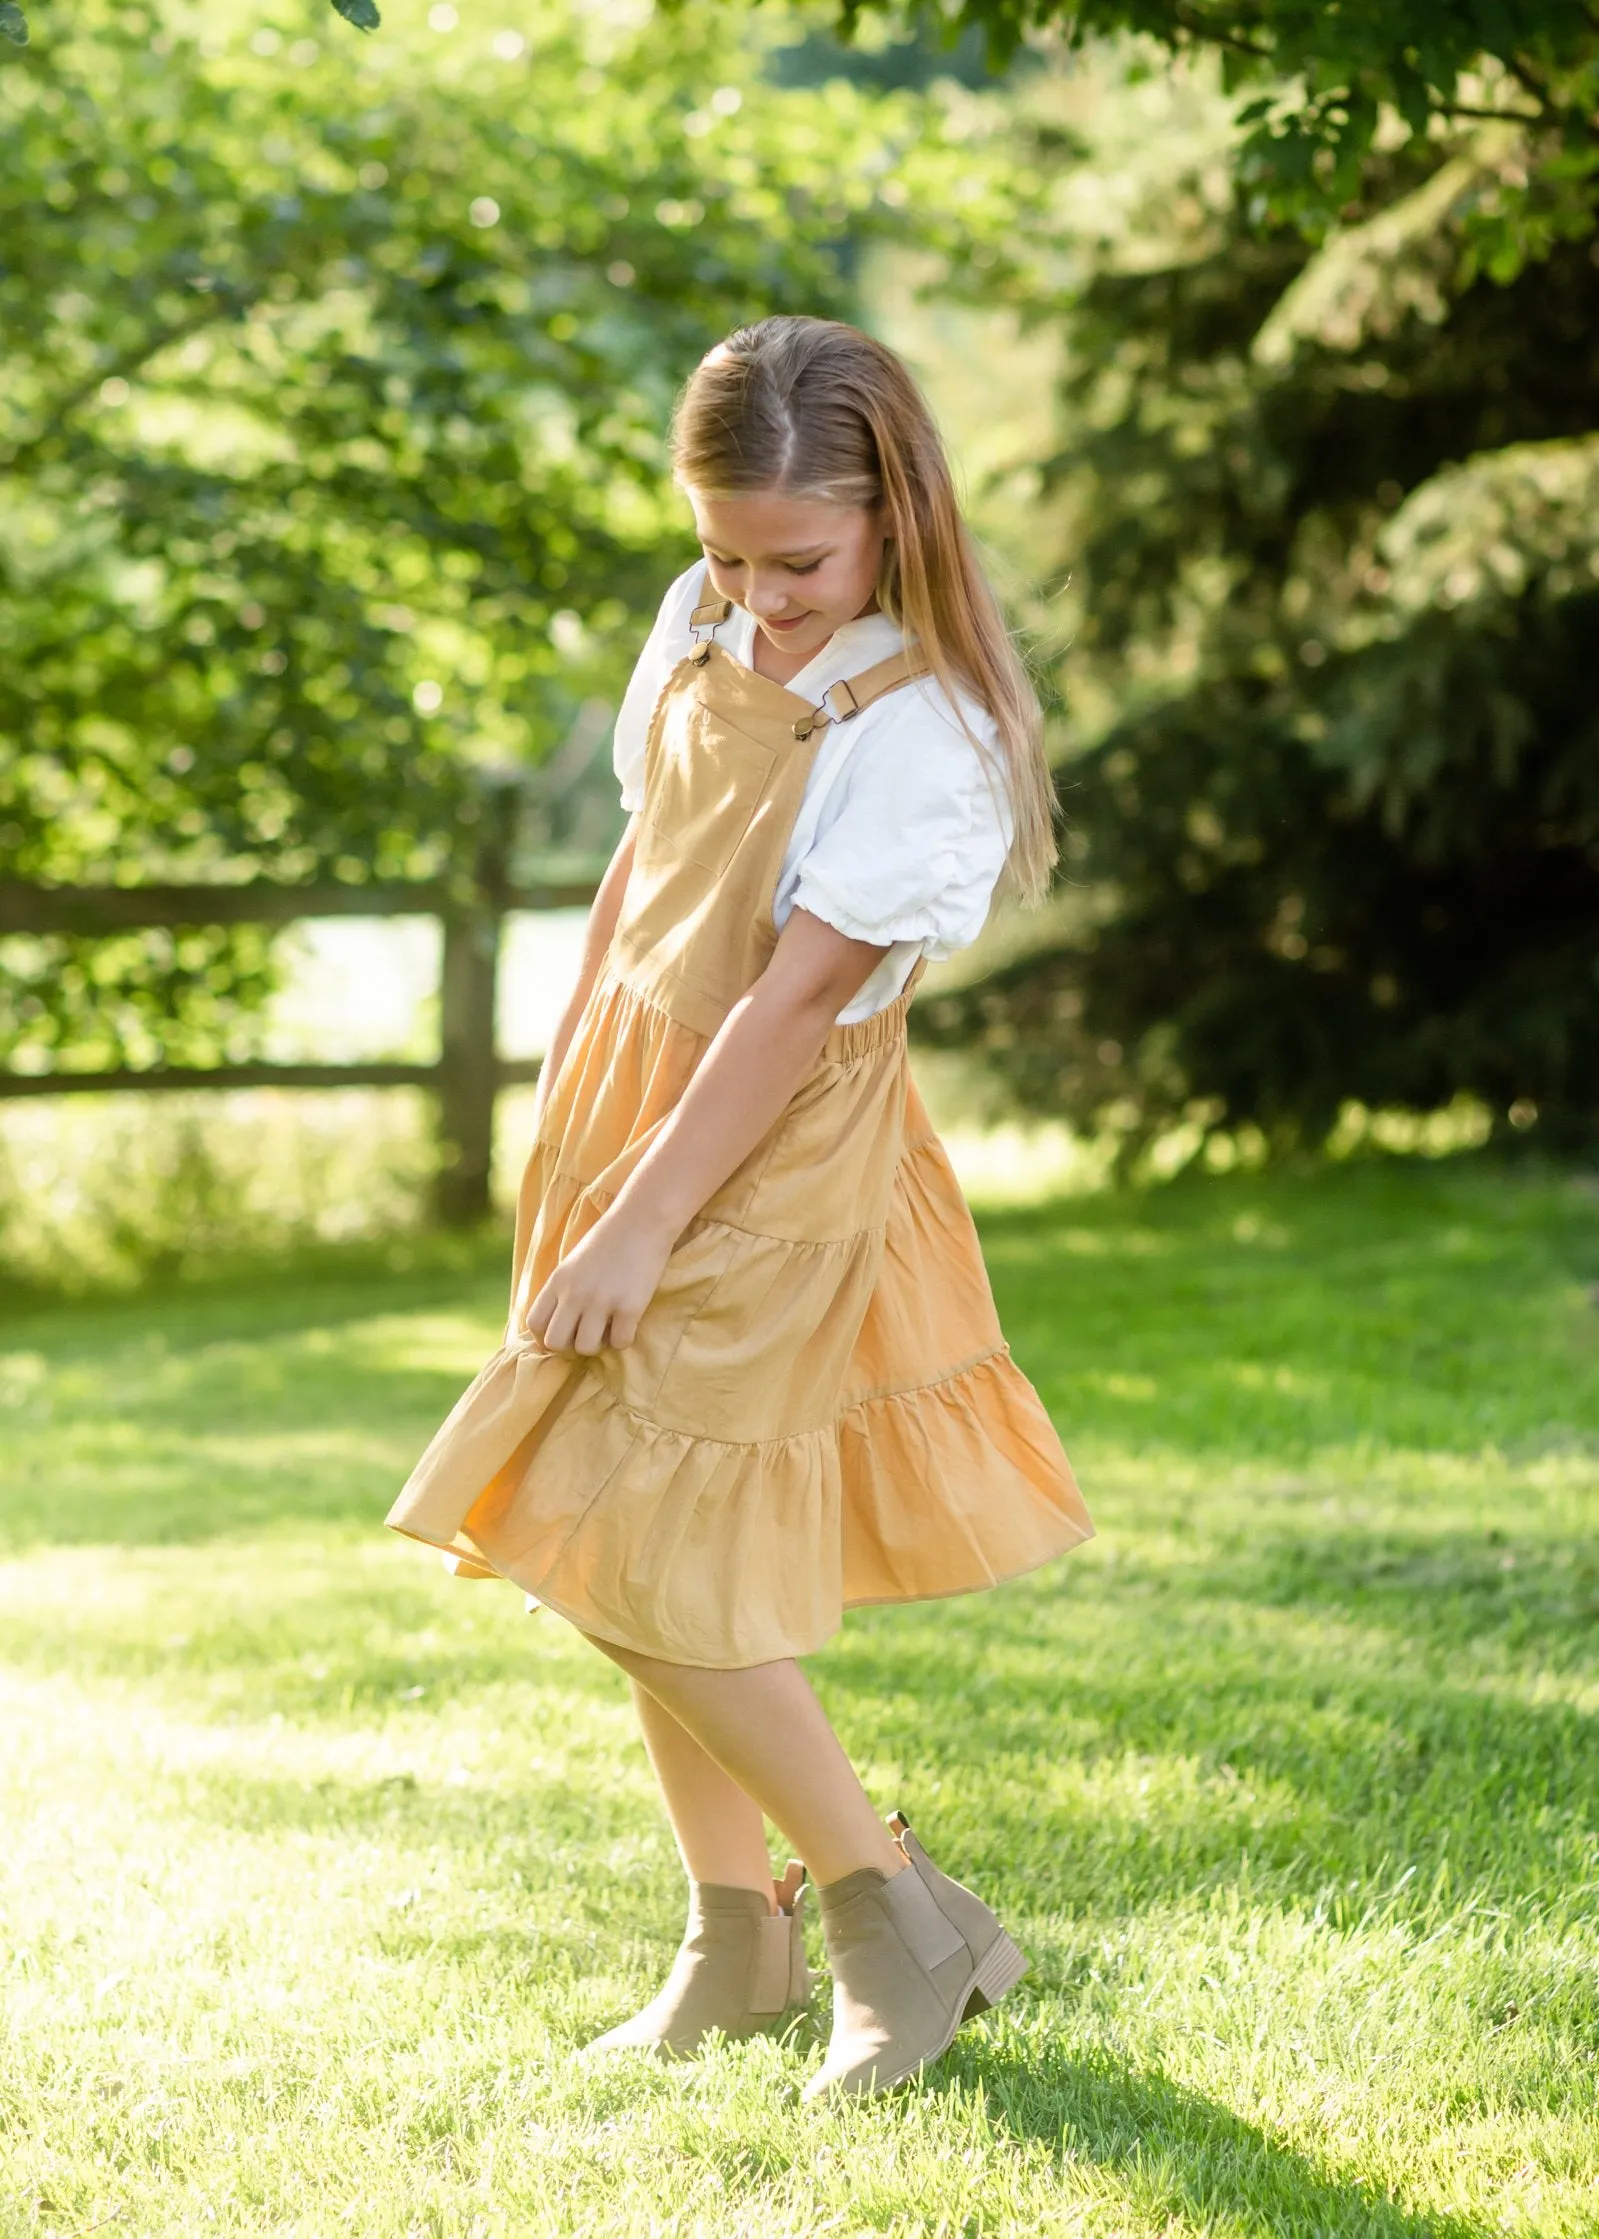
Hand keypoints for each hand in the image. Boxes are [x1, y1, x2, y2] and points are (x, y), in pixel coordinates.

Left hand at [525, 1204, 675, 1355]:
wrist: (643, 1220)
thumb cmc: (609, 1240)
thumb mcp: (574, 1262)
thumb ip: (563, 1289)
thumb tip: (560, 1322)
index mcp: (558, 1281)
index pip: (534, 1323)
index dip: (545, 1336)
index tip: (563, 1334)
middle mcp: (574, 1293)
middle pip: (555, 1342)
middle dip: (570, 1347)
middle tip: (586, 1334)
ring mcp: (602, 1301)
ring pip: (586, 1347)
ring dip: (599, 1344)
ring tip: (609, 1329)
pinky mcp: (630, 1307)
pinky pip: (620, 1343)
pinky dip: (624, 1339)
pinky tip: (629, 1324)